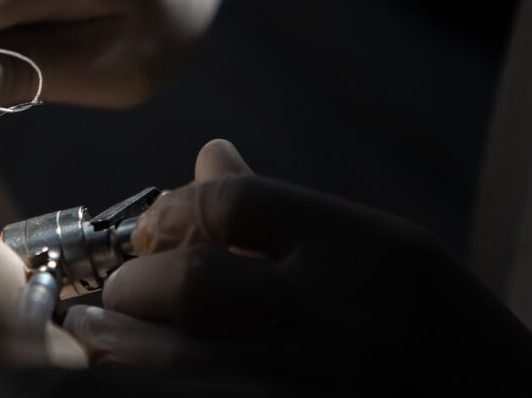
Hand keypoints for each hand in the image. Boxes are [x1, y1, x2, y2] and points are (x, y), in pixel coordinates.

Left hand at [64, 139, 531, 392]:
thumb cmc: (435, 325)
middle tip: (118, 292)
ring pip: (182, 360)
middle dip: (138, 286)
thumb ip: (288, 209)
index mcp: (362, 248)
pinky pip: (199, 394)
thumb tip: (206, 157)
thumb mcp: (384, 248)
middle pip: (197, 283)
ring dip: (123, 345)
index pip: (237, 202)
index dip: (172, 210)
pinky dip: (156, 381)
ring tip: (96, 334)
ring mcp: (315, 381)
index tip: (149, 232)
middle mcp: (338, 313)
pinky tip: (132, 371)